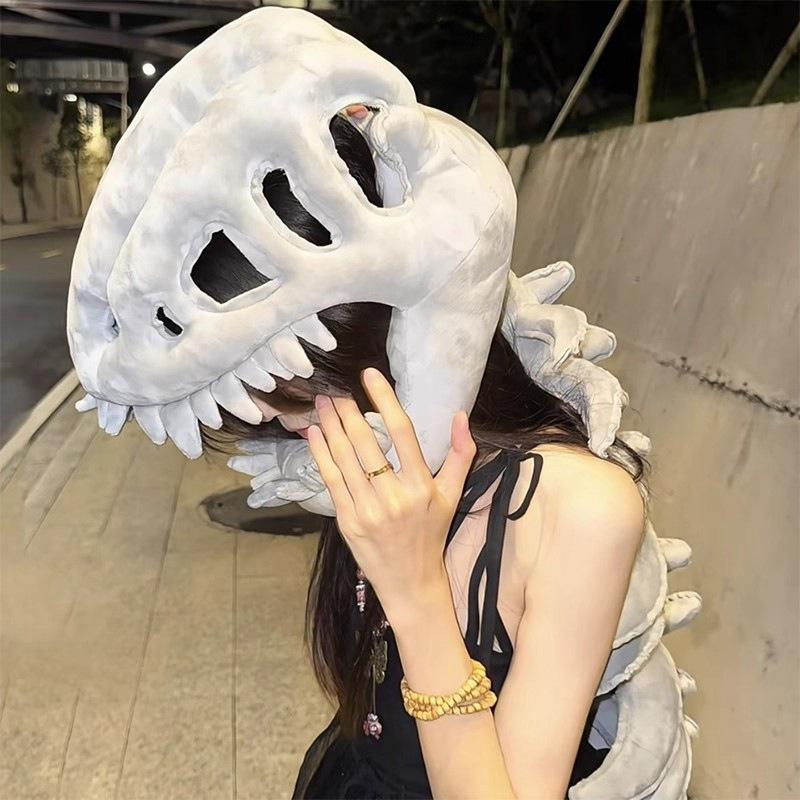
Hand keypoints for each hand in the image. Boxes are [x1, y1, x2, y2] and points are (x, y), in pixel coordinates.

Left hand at [306, 367, 476, 624]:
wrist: (410, 582)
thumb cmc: (431, 534)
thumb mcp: (453, 495)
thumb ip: (461, 455)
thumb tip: (461, 415)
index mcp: (422, 485)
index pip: (401, 432)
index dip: (384, 399)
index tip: (369, 375)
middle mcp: (394, 496)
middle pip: (365, 441)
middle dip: (347, 410)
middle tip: (335, 389)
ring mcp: (368, 509)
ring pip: (343, 457)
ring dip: (329, 426)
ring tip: (322, 404)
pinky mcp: (347, 521)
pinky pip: (330, 479)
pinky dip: (319, 453)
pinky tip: (314, 433)